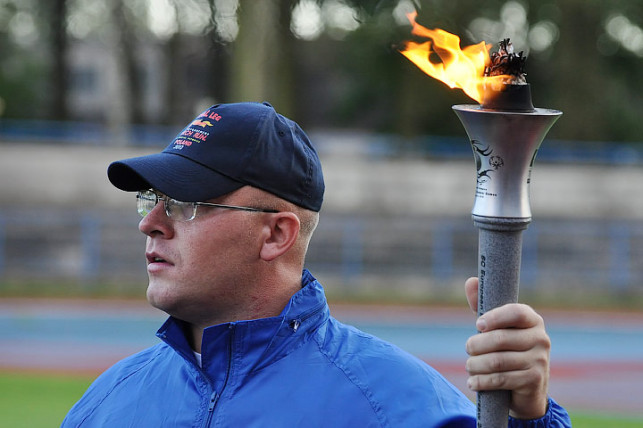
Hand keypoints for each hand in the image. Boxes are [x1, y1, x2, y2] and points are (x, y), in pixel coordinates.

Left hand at [464, 277, 550, 419]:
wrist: (527, 387)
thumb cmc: (507, 349)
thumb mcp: (496, 327)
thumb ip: (482, 305)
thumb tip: (471, 281)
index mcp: (532, 320)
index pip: (516, 312)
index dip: (495, 317)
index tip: (478, 324)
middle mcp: (541, 338)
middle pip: (501, 339)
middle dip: (477, 345)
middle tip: (468, 348)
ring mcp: (540, 360)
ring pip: (498, 361)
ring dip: (476, 365)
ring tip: (469, 366)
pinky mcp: (534, 380)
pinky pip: (501, 379)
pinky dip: (482, 381)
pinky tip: (473, 382)